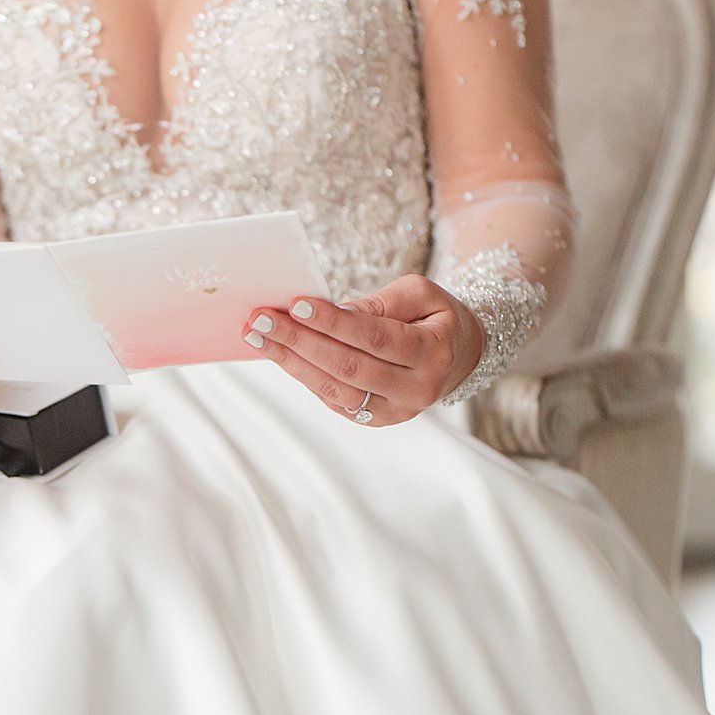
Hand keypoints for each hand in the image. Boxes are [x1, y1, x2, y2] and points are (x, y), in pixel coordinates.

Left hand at [241, 274, 484, 426]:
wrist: (458, 356)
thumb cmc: (434, 316)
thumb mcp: (420, 294)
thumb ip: (378, 303)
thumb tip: (329, 311)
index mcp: (433, 353)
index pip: (375, 338)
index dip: (333, 323)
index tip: (296, 304)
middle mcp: (416, 390)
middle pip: (348, 367)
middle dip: (299, 341)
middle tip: (259, 320)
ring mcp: (395, 411)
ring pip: (334, 389)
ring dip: (290, 362)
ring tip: (256, 336)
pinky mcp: (376, 420)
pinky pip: (332, 398)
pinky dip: (303, 375)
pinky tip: (278, 353)